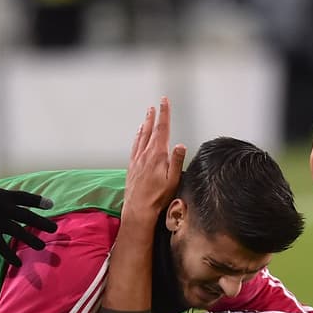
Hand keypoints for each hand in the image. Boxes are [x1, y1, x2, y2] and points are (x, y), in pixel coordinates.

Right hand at [0, 176, 57, 267]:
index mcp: (1, 194)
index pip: (25, 197)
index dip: (38, 201)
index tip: (50, 204)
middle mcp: (3, 208)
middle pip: (28, 216)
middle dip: (42, 222)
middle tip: (54, 228)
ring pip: (20, 232)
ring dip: (32, 240)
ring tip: (42, 247)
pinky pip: (2, 247)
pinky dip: (10, 256)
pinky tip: (17, 263)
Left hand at [123, 98, 185, 222]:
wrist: (138, 209)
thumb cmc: (157, 197)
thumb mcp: (173, 179)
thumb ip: (176, 161)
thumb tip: (181, 145)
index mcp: (157, 155)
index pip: (162, 129)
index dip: (164, 114)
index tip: (164, 103)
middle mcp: (145, 154)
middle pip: (150, 130)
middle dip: (154, 116)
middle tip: (156, 105)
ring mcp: (137, 159)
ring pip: (141, 136)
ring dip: (145, 124)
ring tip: (147, 116)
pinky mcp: (132, 166)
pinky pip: (135, 146)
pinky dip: (137, 136)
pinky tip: (138, 135)